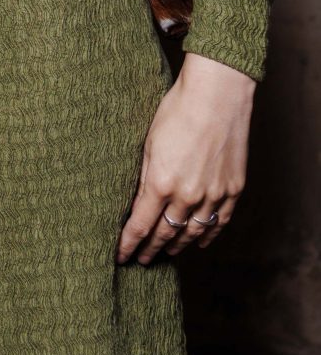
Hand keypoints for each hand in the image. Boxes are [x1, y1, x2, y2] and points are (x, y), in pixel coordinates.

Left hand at [117, 52, 254, 264]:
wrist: (217, 95)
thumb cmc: (177, 110)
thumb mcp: (149, 143)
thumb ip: (143, 177)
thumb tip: (136, 205)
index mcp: (161, 182)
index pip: (141, 225)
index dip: (130, 243)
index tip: (121, 256)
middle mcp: (188, 195)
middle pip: (167, 233)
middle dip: (151, 249)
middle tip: (141, 260)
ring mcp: (214, 194)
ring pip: (193, 232)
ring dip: (178, 245)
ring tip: (166, 253)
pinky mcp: (233, 189)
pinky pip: (220, 222)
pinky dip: (208, 235)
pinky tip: (199, 241)